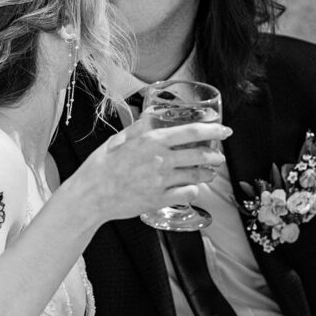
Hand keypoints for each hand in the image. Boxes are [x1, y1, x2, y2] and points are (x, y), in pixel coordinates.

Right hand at [67, 119, 230, 222]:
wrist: (91, 196)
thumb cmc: (102, 166)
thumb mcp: (120, 139)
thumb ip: (141, 127)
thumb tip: (154, 116)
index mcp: (152, 140)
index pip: (191, 132)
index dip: (213, 130)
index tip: (225, 130)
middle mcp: (160, 160)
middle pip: (200, 155)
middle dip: (215, 155)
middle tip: (219, 155)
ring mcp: (162, 181)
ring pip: (197, 176)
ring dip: (207, 173)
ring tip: (209, 172)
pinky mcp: (160, 199)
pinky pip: (187, 194)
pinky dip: (193, 190)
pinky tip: (192, 188)